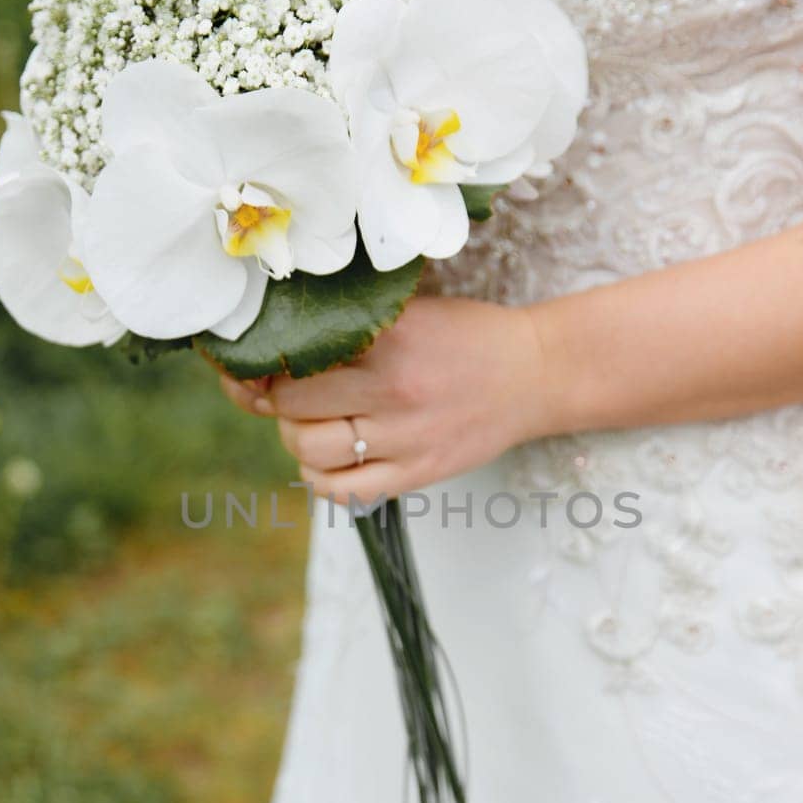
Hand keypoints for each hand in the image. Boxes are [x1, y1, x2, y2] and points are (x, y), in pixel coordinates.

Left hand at [219, 295, 547, 504]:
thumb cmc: (467, 338)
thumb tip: (279, 341)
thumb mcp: (411, 311)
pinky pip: (343, 490)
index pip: (296, 354)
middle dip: (279, 399)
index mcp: (389, 336)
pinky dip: (319, 478)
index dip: (268, 360)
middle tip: (292, 392)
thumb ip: (354, 323)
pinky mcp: (418, 473)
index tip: (266, 362)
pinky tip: (328, 460)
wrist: (535, 374)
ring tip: (311, 424)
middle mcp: (394, 387)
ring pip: (309, 448)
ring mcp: (406, 436)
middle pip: (292, 403)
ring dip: (295, 437)